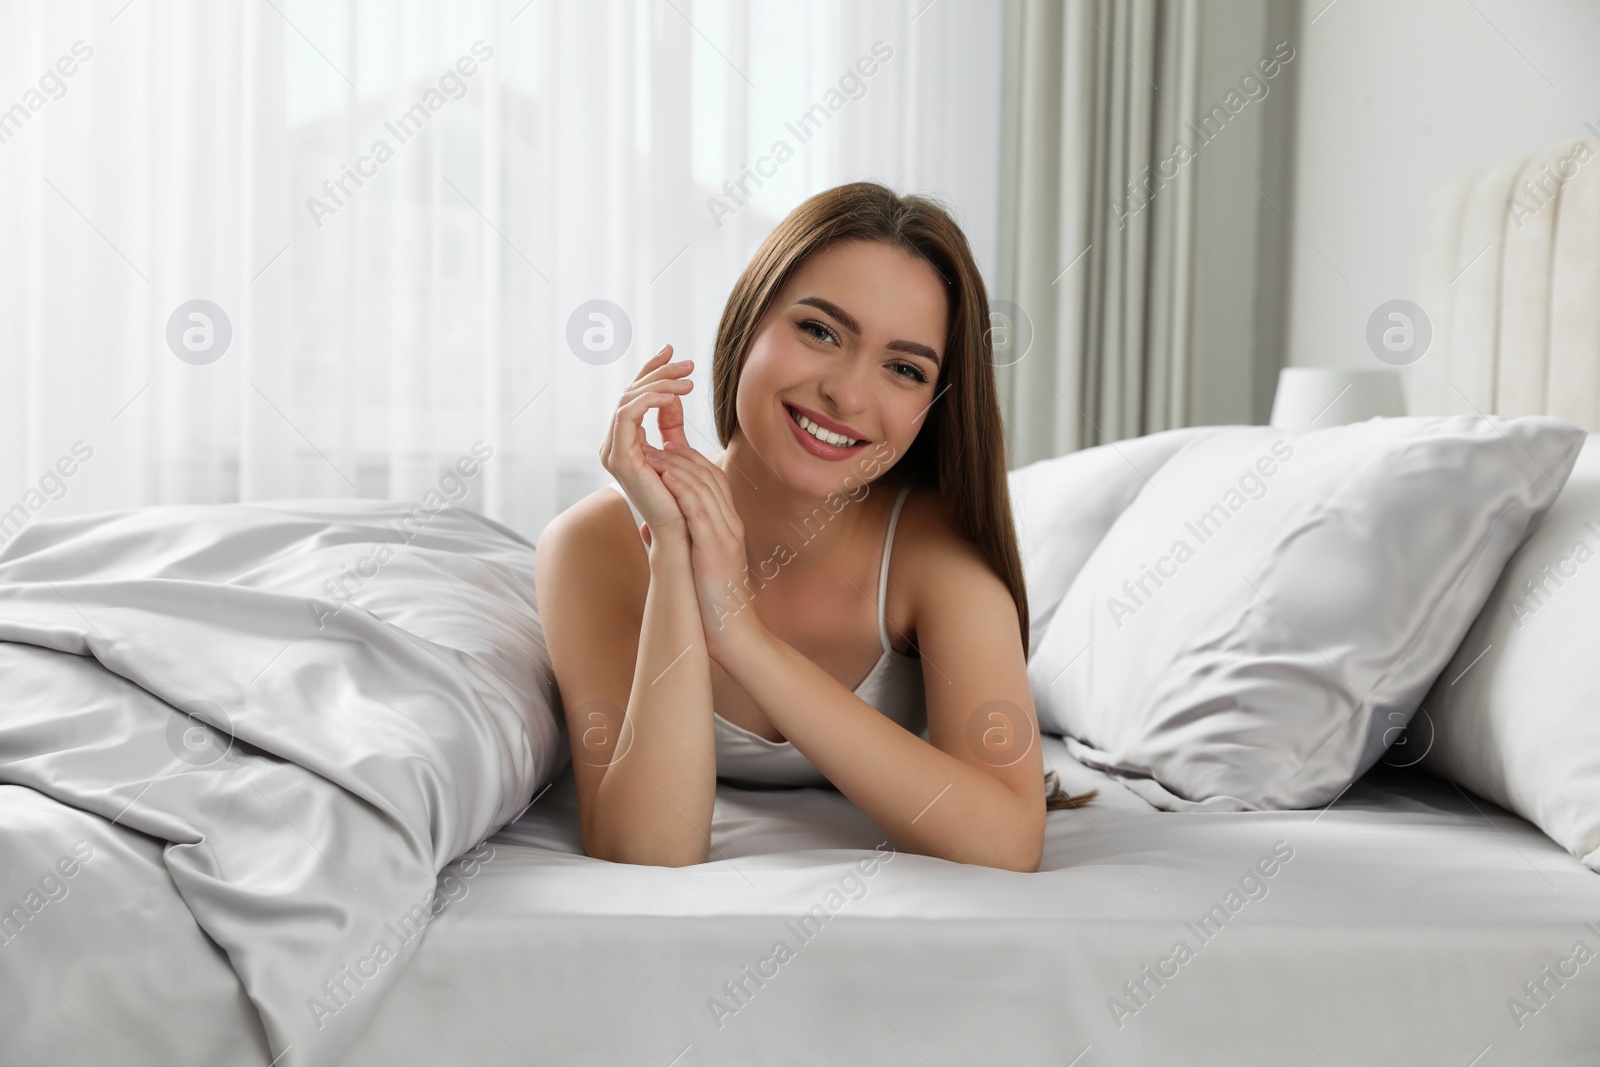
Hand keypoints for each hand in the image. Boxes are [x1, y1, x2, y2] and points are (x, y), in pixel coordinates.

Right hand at [598, 344, 694, 546]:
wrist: (683, 531)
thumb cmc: (683, 497)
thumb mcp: (678, 450)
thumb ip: (670, 422)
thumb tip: (674, 393)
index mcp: (626, 442)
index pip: (635, 396)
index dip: (651, 371)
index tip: (672, 350)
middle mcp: (614, 445)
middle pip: (630, 393)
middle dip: (658, 372)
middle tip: (686, 363)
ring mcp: (614, 452)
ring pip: (628, 400)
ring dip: (658, 383)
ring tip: (687, 380)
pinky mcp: (620, 458)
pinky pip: (628, 415)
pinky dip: (649, 399)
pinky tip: (672, 394)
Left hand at [643, 442, 764, 661]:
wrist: (734, 634)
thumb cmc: (713, 605)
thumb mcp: (696, 564)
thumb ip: (677, 542)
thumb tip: (648, 529)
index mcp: (727, 525)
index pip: (710, 478)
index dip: (686, 458)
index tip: (662, 446)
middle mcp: (731, 524)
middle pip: (709, 474)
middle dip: (681, 453)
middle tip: (654, 439)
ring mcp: (727, 534)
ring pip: (704, 486)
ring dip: (676, 465)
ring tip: (651, 452)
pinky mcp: (717, 548)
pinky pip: (701, 510)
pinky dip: (682, 489)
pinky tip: (665, 477)